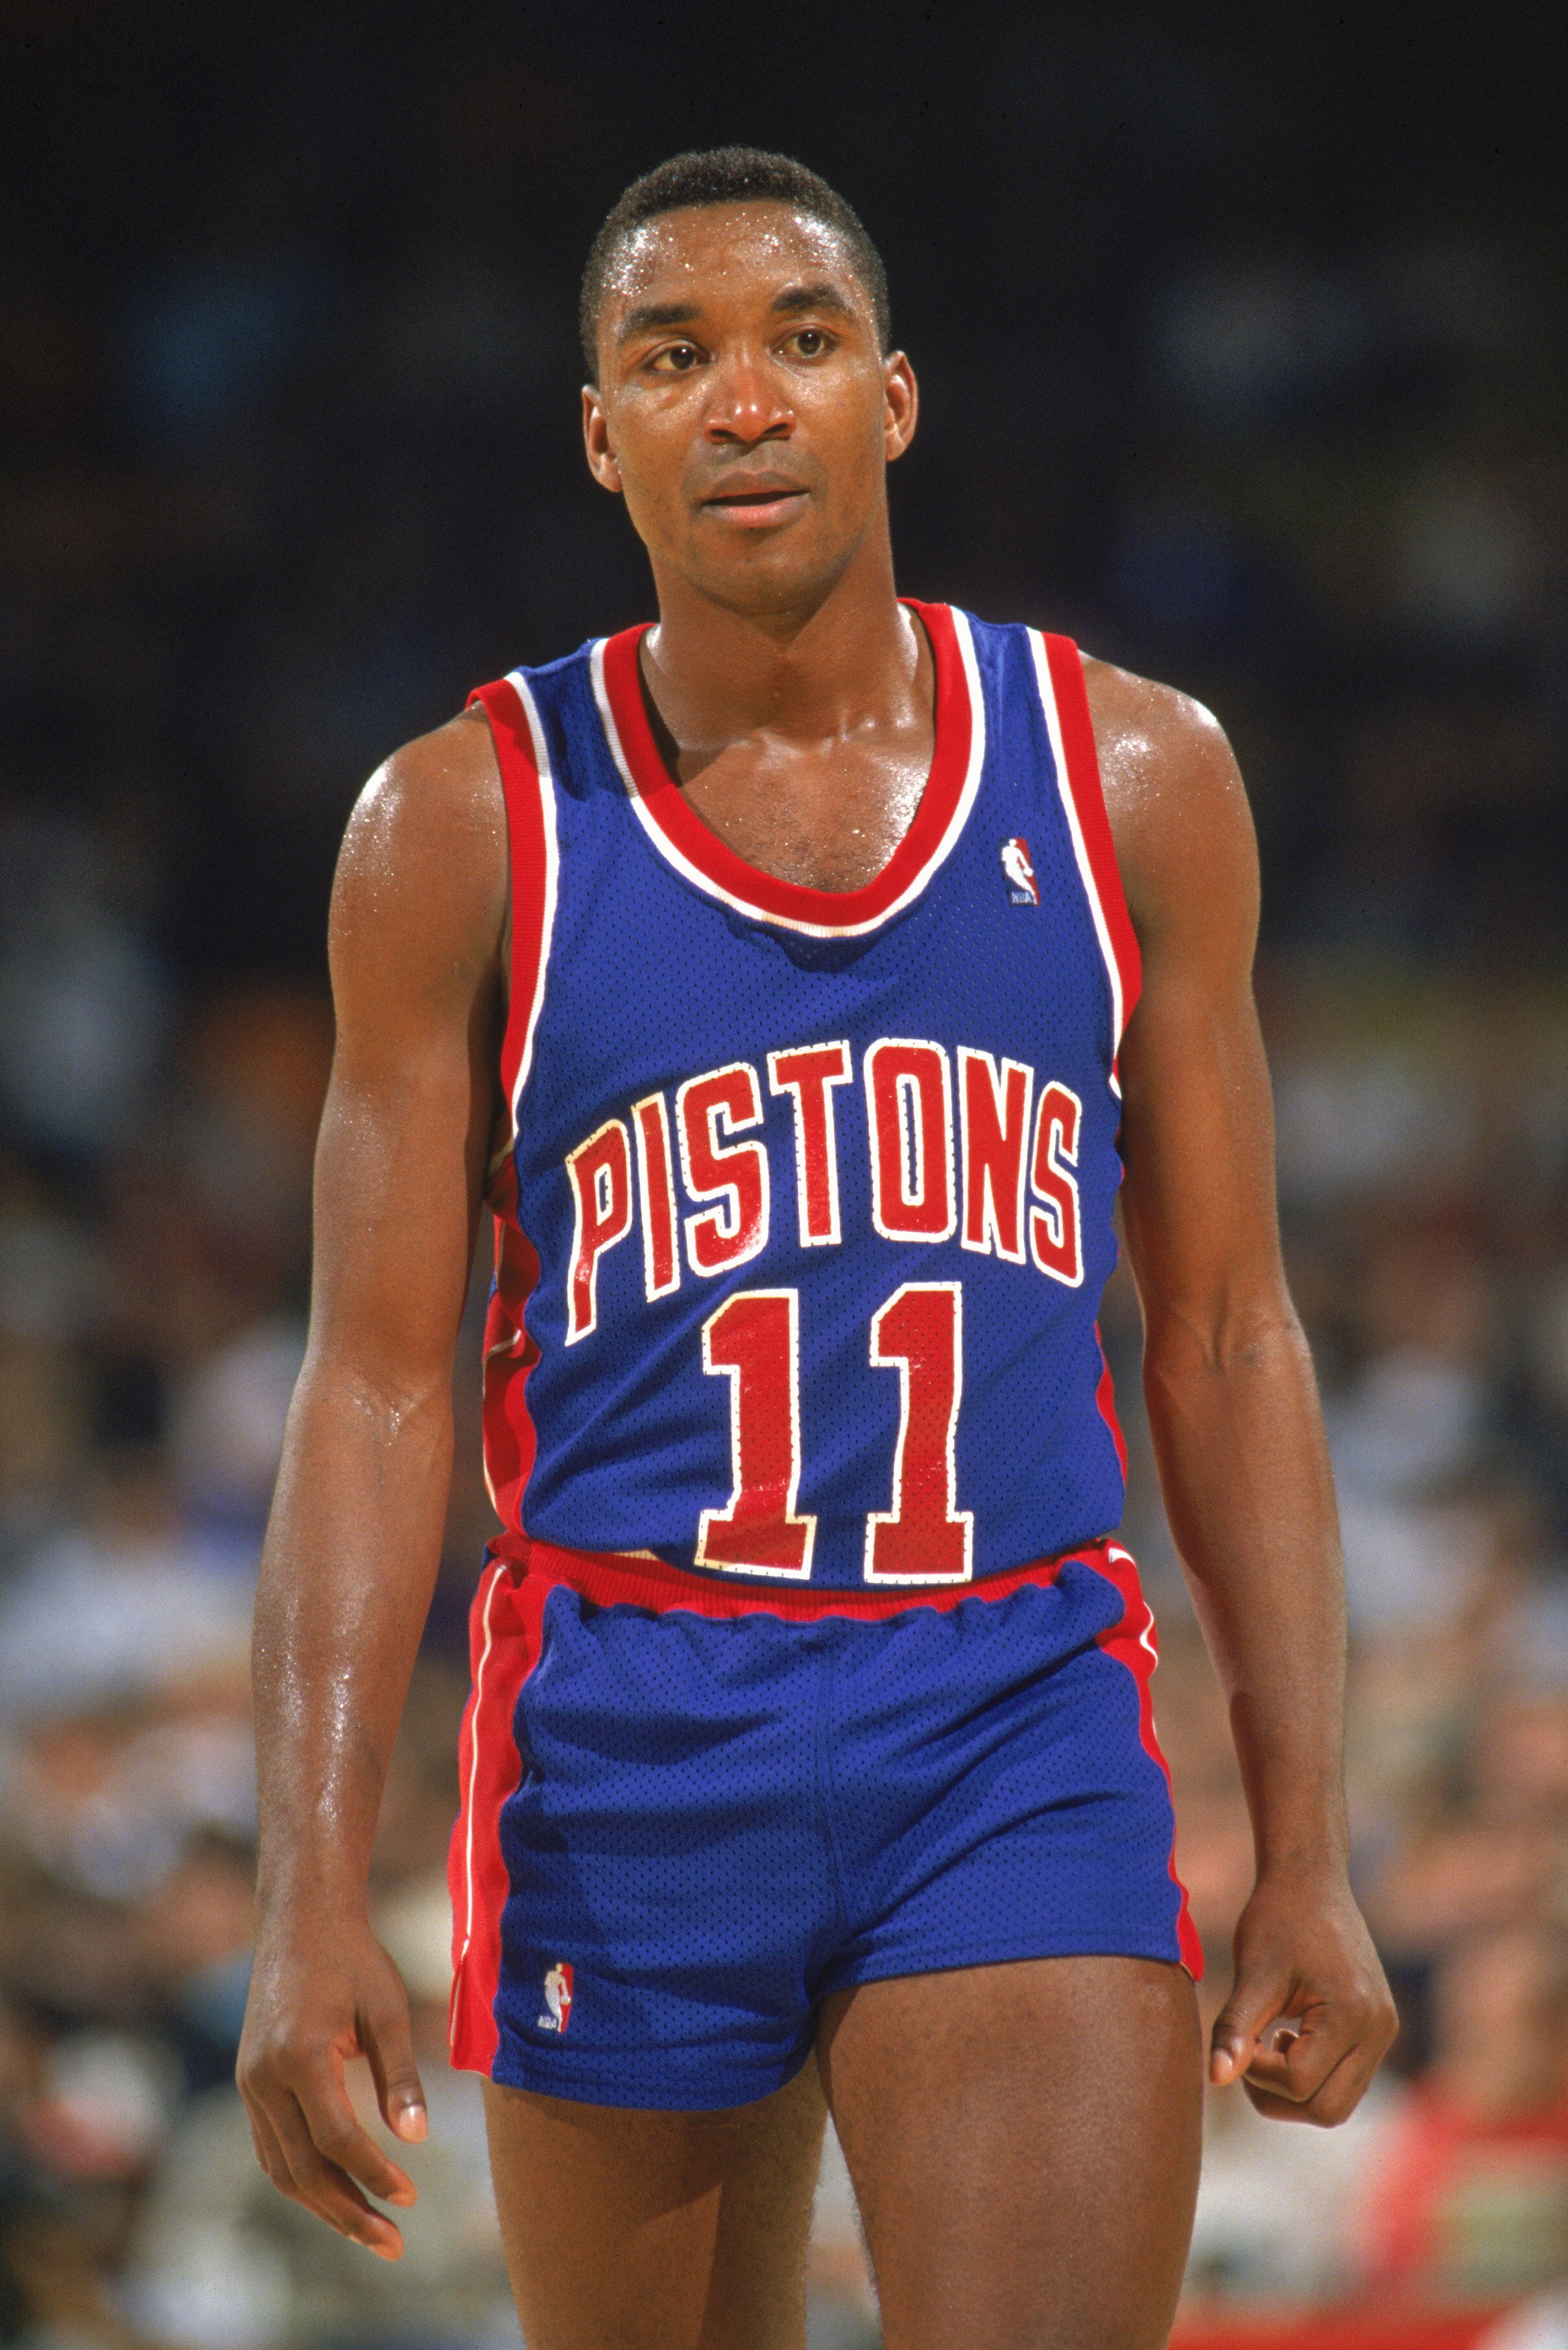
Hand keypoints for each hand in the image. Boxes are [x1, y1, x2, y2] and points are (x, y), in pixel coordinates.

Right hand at [237, 1907, 428, 2257]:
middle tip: (394, 2242)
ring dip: (325, 2205)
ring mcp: (249, 2082)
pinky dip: (302, 2178)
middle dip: (349, 2211)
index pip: (336, 2138)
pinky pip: (271, 2148)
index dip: (374, 2173)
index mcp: (300, 2054)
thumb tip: (417, 2138)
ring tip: (370, 2233)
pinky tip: (336, 2195)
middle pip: (303, 2168)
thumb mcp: (387, 2007)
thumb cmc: (354, 1957)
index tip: (411, 2196)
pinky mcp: (249, 2083)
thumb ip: (400, 2074)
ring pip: (282, 2167)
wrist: (300, 1918)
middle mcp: (264, 2076)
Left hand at [1209, 1860, 1396, 2123]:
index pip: (1300, 2084)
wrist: (1310, 1880)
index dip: (1257, 2073)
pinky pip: (1346, 2081)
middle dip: (1277, 2095)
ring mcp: (1383, 2033)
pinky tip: (1286, 2037)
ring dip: (1294, 2089)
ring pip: (1338, 2103)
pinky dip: (1312, 2076)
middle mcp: (1379, 2031)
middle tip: (1246, 2053)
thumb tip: (1214, 2079)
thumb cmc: (1277, 1917)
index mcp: (1352, 2015)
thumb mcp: (1252, 1972)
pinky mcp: (1377, 2030)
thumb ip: (1234, 2028)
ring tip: (1266, 2043)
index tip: (1237, 2039)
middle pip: (1327, 2111)